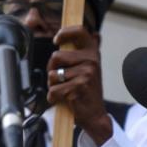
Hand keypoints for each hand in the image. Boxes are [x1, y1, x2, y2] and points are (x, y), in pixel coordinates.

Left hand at [46, 26, 111, 145]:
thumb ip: (85, 52)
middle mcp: (91, 61)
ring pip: (53, 74)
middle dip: (52, 69)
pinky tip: (63, 99)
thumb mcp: (89, 68)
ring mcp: (86, 74)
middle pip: (56, 56)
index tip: (56, 41)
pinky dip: (53, 97)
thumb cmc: (86, 90)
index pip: (80, 31)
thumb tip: (94, 33)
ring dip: (53, 84)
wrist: (95, 115)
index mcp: (93, 53)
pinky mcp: (78, 87)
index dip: (64, 33)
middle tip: (61, 79)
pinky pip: (53, 90)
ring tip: (65, 89)